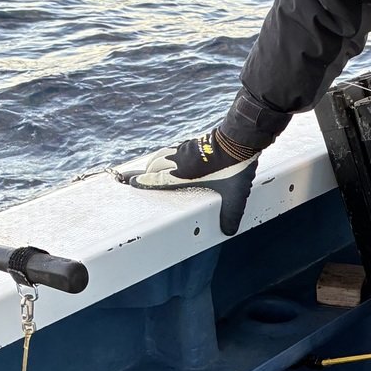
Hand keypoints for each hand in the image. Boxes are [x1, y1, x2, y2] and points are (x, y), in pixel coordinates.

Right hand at [117, 124, 258, 236]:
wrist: (239, 138)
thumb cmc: (235, 167)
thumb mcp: (235, 196)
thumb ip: (231, 215)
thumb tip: (228, 231)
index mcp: (184, 175)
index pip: (158, 180)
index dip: (144, 182)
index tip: (131, 183)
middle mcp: (180, 161)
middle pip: (154, 166)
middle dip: (143, 172)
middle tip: (131, 177)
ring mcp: (186, 149)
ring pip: (161, 155)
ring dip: (153, 162)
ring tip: (147, 167)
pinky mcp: (193, 142)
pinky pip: (172, 149)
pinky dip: (164, 154)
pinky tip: (168, 155)